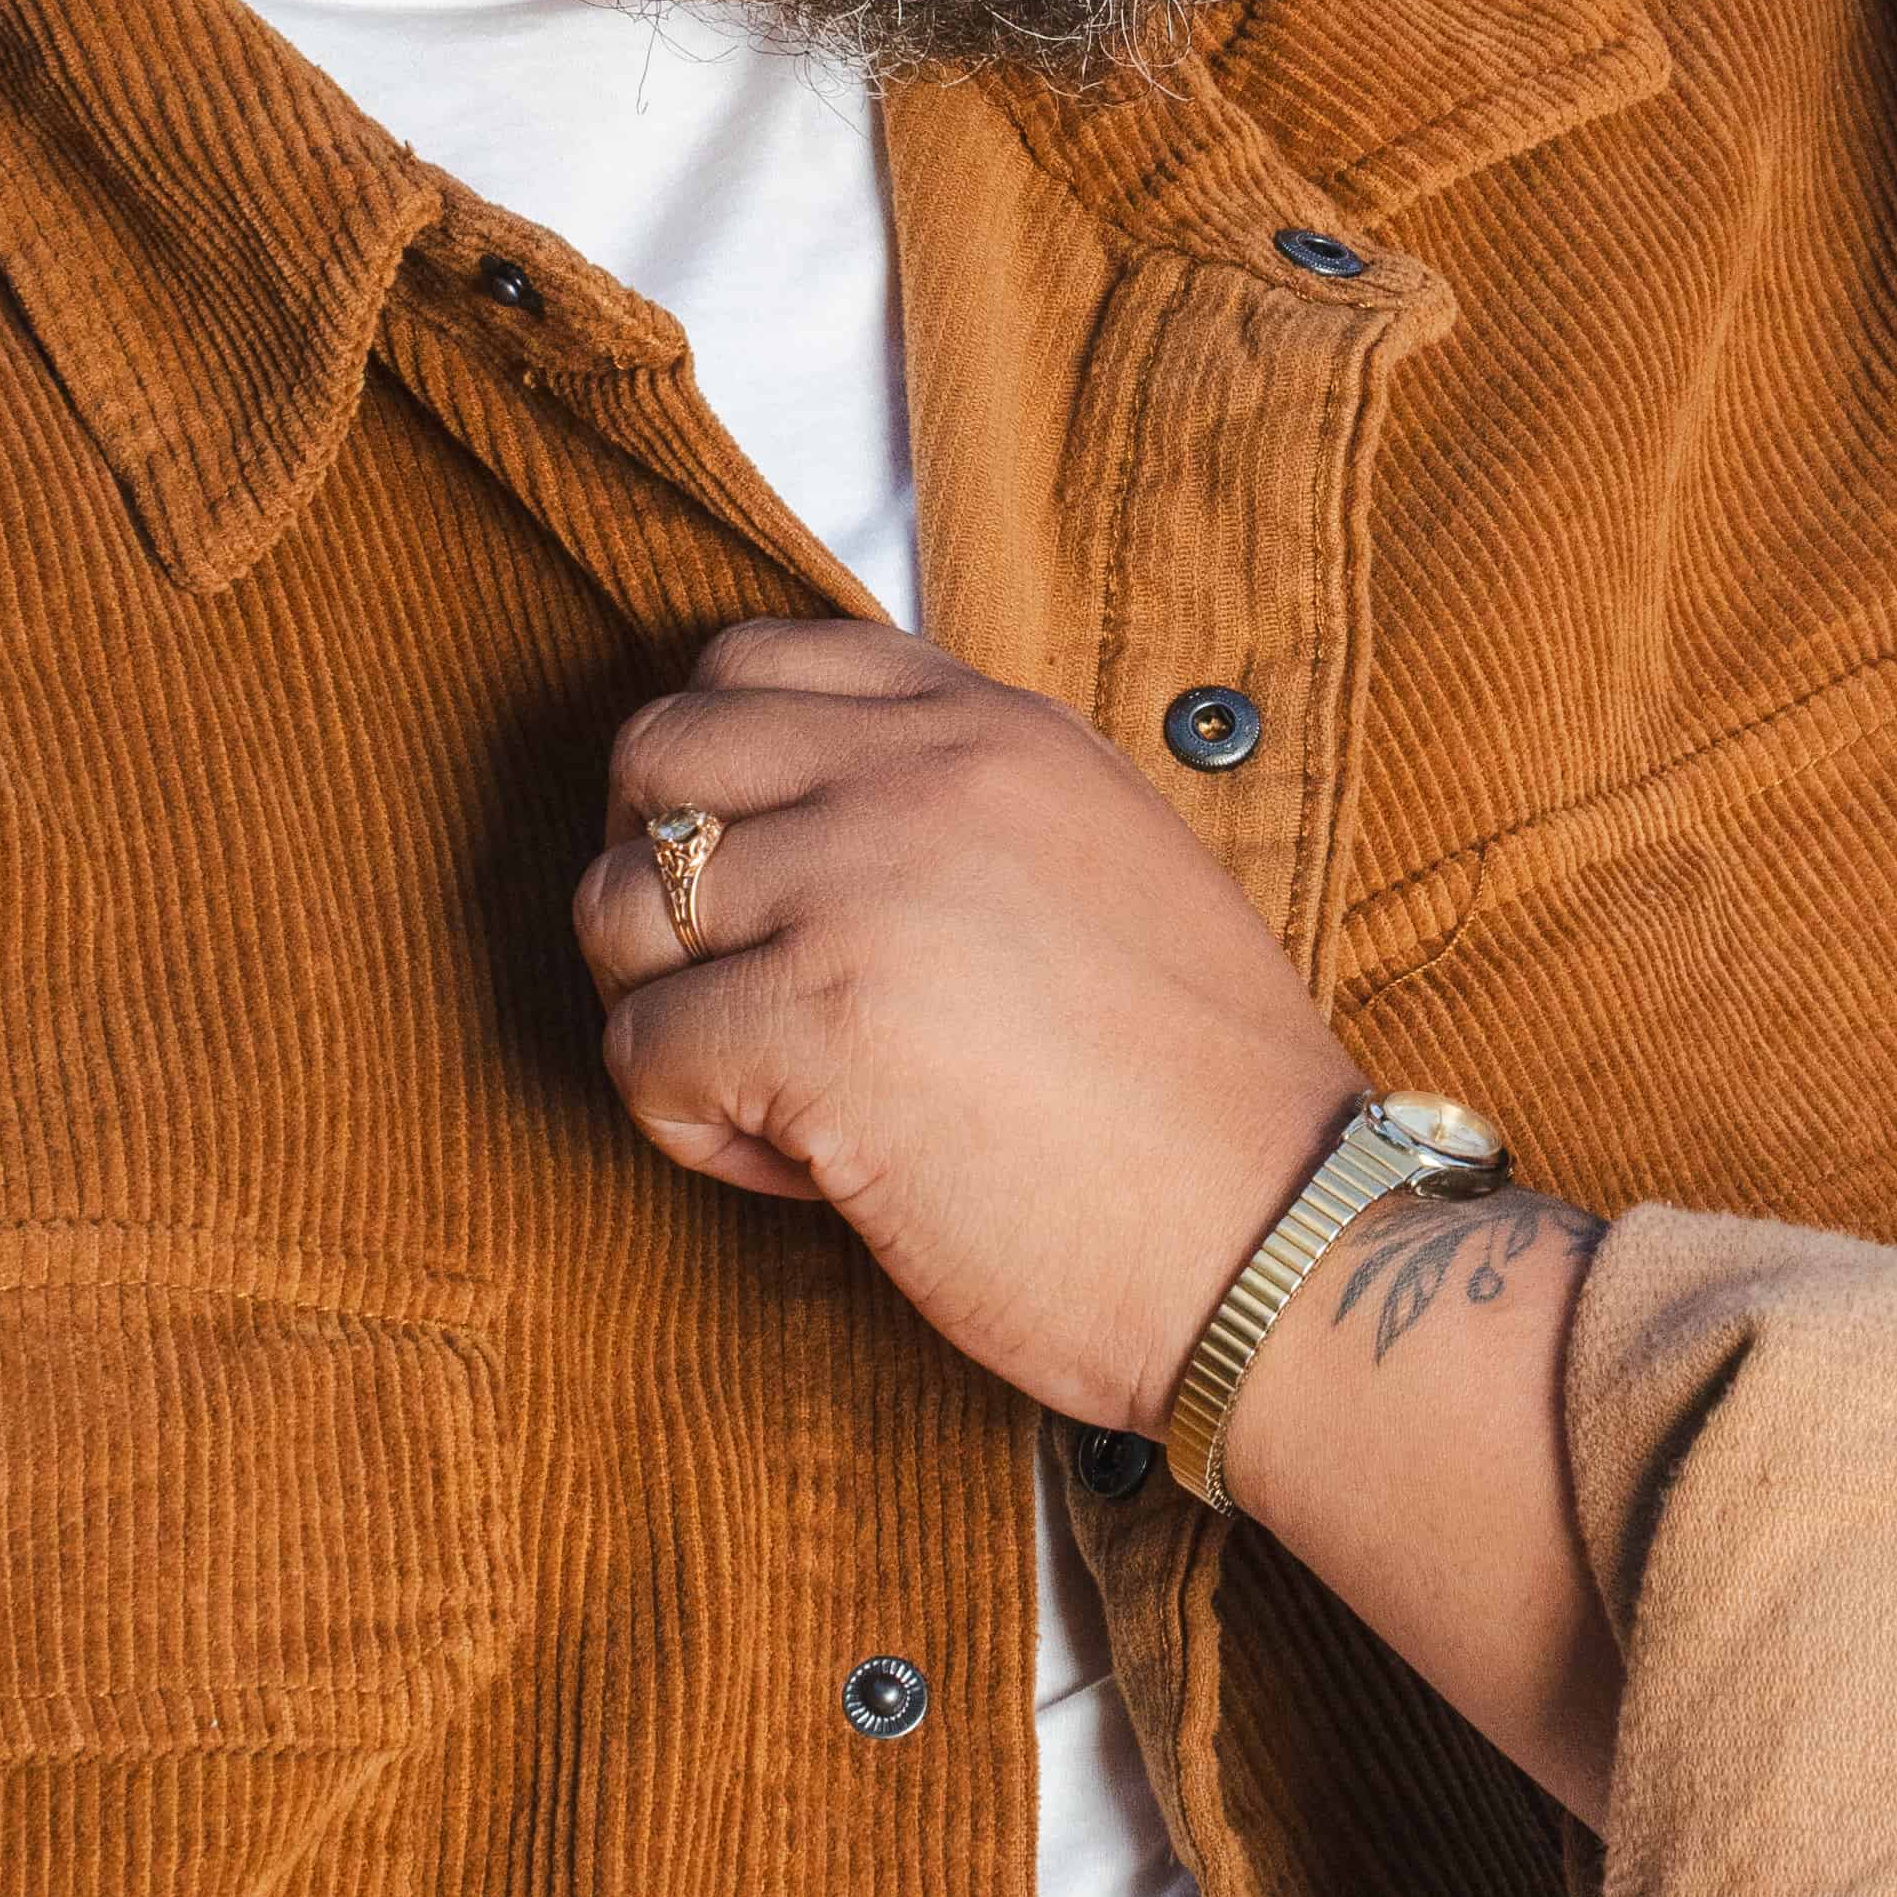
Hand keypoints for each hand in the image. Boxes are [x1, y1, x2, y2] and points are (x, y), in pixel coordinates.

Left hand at [576, 623, 1358, 1437]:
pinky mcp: (810, 1026)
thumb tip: (809, 818)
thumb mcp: (1101, 860)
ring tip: (776, 1094)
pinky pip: (638, 1052)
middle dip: (655, 881)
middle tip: (732, 987)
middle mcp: (916, 776)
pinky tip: (806, 1169)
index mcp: (992, 727)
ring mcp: (857, 889)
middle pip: (654, 755)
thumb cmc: (1199, 1095)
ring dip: (665, 1010)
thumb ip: (965, 804)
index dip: (716, 777)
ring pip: (616, 904)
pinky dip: (690, 1126)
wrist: (1280, 1234)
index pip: (752, 662)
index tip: (764, 884)